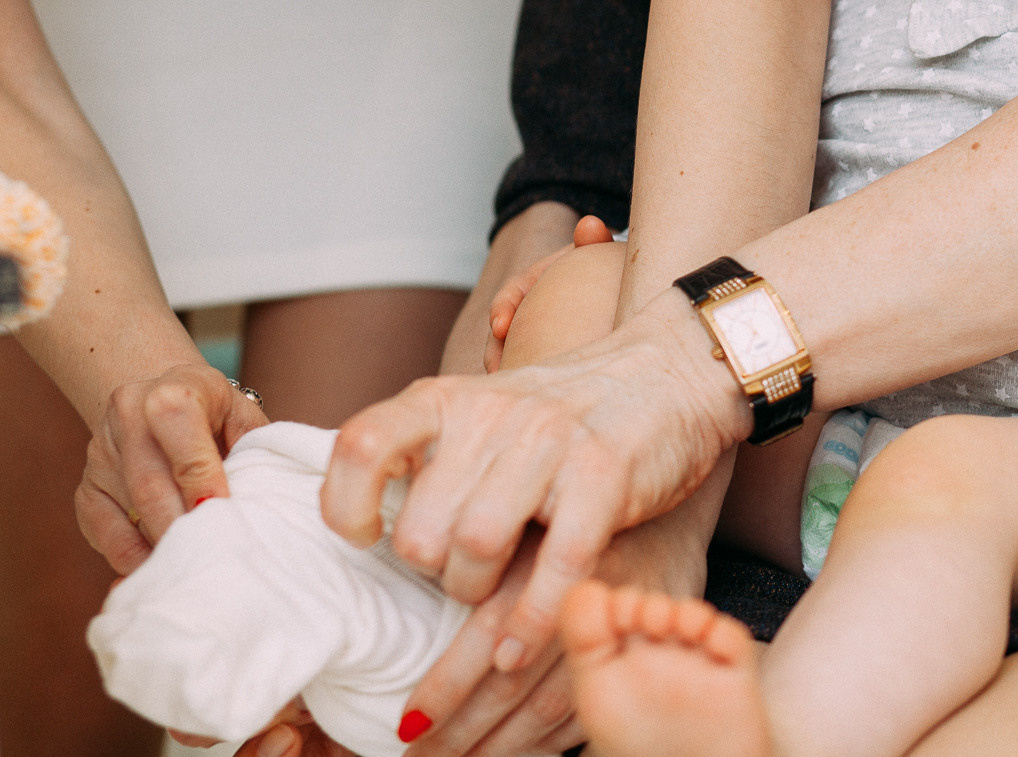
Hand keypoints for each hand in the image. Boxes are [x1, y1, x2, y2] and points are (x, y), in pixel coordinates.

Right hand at [76, 361, 268, 574]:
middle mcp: (127, 415)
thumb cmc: (213, 413)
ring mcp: (100, 452)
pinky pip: (101, 531)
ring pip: (128, 512)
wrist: (161, 394)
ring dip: (161, 545)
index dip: (203, 483)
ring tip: (194, 565)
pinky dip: (131, 557)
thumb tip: (256, 502)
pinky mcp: (85, 486)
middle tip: (212, 555)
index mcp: (173, 391)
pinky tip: (159, 566)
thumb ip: (254, 450)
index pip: (183, 441)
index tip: (221, 514)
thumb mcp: (242, 416)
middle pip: (150, 485)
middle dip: (182, 526)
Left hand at [323, 304, 748, 676]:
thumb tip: (373, 525)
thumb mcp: (486, 413)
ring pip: (476, 546)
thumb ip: (433, 456)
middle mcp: (493, 413)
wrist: (672, 370)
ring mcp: (551, 441)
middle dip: (432, 572)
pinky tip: (519, 648)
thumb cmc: (567, 413)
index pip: (362, 444)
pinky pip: (556, 563)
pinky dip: (532, 618)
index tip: (364, 535)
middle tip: (455, 573)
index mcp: (450, 398)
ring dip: (476, 593)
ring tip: (491, 593)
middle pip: (422, 527)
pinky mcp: (605, 473)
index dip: (345, 503)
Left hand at [399, 500, 711, 755]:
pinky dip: (548, 743)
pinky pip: (588, 714)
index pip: (488, 636)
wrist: (665, 497)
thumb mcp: (529, 514)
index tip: (408, 720)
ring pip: (552, 708)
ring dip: (500, 746)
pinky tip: (515, 752)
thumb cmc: (576, 506)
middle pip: (516, 681)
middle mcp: (585, 597)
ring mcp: (621, 629)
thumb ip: (484, 560)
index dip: (446, 686)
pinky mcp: (643, 652)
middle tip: (417, 751)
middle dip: (461, 730)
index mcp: (547, 557)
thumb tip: (412, 606)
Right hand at [484, 214, 616, 371]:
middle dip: (496, 351)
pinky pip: (531, 366)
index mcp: (532, 283)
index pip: (510, 294)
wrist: (610, 281)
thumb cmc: (599, 264)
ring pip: (511, 354)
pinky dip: (532, 378)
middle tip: (497, 368)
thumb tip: (590, 225)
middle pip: (500, 333)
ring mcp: (531, 333)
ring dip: (509, 369)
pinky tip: (541, 394)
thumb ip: (592, 239)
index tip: (500, 326)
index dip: (503, 309)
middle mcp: (526, 309)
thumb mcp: (594, 249)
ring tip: (511, 386)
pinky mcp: (543, 352)